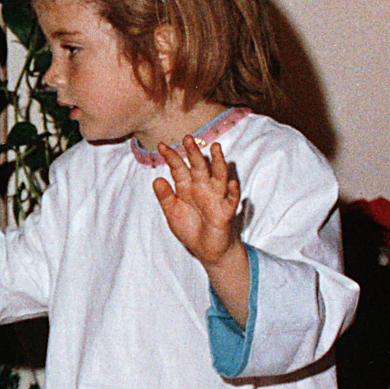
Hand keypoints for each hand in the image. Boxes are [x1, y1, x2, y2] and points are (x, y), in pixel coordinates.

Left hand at [151, 136, 240, 266]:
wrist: (206, 250)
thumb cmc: (191, 229)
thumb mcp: (172, 213)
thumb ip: (165, 197)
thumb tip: (156, 179)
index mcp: (187, 188)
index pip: (179, 169)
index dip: (172, 157)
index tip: (161, 146)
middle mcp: (202, 189)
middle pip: (199, 167)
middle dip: (194, 153)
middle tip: (188, 138)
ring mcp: (215, 198)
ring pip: (219, 177)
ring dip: (219, 163)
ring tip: (216, 148)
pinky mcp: (225, 212)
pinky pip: (230, 201)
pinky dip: (232, 192)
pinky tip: (232, 183)